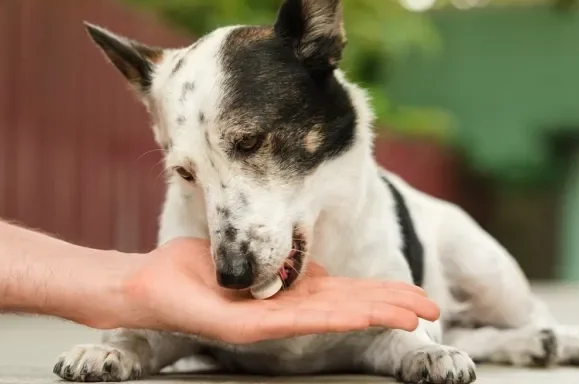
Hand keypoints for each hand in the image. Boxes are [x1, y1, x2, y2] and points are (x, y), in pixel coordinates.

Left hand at [115, 237, 439, 343]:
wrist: (146, 285)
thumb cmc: (191, 268)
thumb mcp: (246, 255)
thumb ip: (275, 258)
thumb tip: (297, 249)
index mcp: (289, 294)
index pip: (345, 296)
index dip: (381, 294)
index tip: (414, 294)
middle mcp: (287, 310)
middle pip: (350, 308)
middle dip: (391, 307)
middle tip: (431, 309)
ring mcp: (271, 322)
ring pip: (332, 318)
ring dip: (374, 315)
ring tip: (413, 316)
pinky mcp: (249, 327)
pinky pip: (297, 320)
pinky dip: (333, 318)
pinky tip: (361, 316)